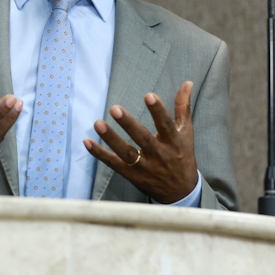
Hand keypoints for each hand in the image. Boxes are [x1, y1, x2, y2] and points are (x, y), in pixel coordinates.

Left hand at [83, 81, 197, 203]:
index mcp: (173, 142)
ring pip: (126, 153)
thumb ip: (183, 107)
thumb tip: (187, 82)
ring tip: (98, 123)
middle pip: (143, 138)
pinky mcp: (131, 175)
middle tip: (115, 108)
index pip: (165, 124)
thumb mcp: (186, 132)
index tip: (148, 96)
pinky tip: (87, 141)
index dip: (158, 110)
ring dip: (111, 138)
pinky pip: (113, 164)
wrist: (180, 192)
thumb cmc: (182, 156)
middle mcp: (159, 155)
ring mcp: (144, 166)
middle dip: (128, 124)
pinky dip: (100, 154)